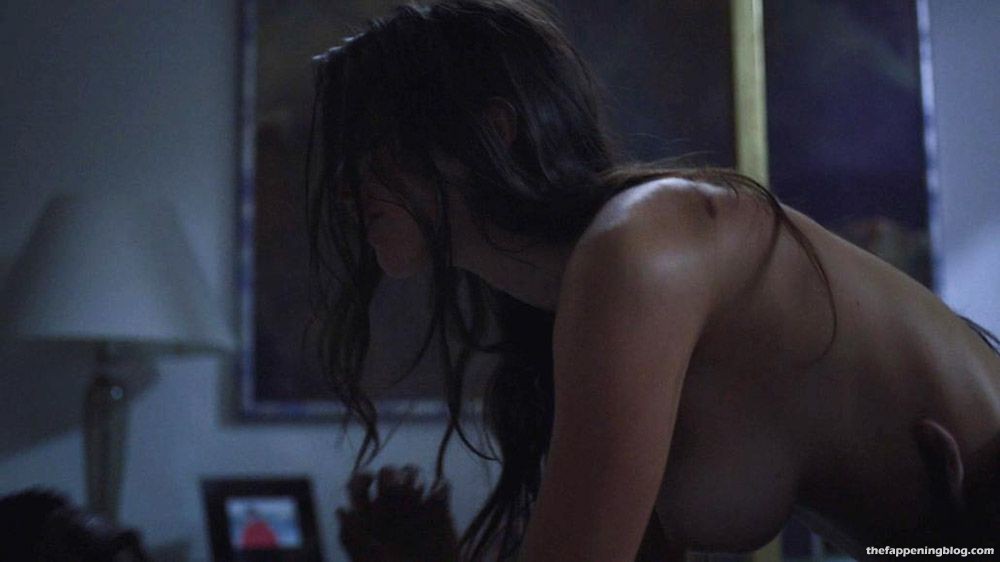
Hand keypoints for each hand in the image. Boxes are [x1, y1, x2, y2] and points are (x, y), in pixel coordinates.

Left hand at [337, 465, 459, 561]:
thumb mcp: (367, 561)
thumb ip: (351, 537)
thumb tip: (340, 510)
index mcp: (370, 517)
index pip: (360, 486)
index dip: (361, 479)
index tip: (368, 482)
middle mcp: (391, 508)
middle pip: (388, 474)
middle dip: (391, 476)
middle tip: (394, 489)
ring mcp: (416, 508)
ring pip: (412, 474)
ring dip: (413, 476)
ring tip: (415, 494)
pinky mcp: (439, 511)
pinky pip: (440, 486)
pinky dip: (439, 487)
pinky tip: (436, 500)